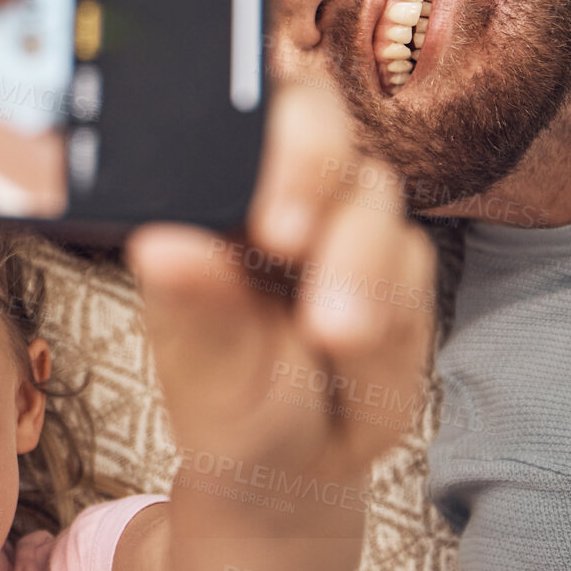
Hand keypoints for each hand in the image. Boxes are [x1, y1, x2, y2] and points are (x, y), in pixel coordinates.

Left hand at [126, 83, 435, 480]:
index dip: (244, 115)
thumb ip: (190, 305)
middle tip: (282, 238)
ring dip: (356, 259)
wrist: (291, 463)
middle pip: (313, 113)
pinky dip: (389, 302)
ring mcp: (343, 217)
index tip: (233, 179)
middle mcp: (278, 184)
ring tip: (332, 333)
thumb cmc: (226, 395)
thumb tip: (159, 248)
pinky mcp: (398, 262)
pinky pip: (410, 258)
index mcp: (208, 188)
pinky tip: (356, 348)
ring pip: (370, 191)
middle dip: (306, 164)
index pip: (227, 106)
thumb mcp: (199, 364)